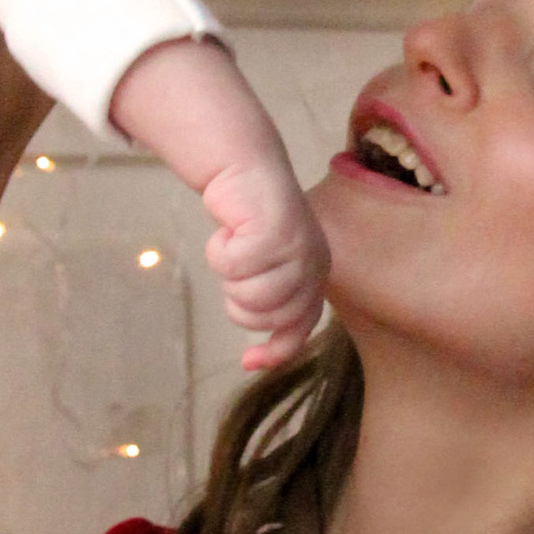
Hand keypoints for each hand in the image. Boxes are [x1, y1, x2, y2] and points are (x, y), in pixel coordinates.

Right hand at [199, 157, 331, 371]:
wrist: (245, 169)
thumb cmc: (250, 224)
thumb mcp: (266, 269)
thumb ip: (269, 304)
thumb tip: (254, 364)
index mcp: (315, 277)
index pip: (299, 329)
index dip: (275, 352)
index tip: (247, 363)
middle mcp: (313, 265)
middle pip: (266, 316)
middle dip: (238, 300)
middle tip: (236, 268)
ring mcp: (297, 248)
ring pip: (249, 295)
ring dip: (228, 275)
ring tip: (234, 246)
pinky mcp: (275, 230)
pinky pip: (231, 266)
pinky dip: (218, 250)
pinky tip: (228, 228)